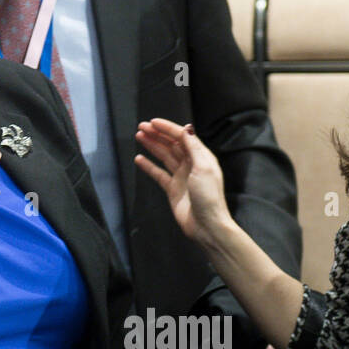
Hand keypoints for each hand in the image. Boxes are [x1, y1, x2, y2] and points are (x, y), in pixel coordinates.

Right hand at [134, 118, 232, 245]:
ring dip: (152, 145)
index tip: (153, 122)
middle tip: (142, 127)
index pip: (182, 137)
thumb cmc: (209, 197)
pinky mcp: (172, 189)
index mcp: (201, 157)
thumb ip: (193, 147)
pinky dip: (148, 166)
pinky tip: (139, 159)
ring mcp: (181, 176)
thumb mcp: (203, 168)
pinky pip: (158, 173)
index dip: (167, 128)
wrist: (206, 225)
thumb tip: (186, 129)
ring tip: (139, 136)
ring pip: (164, 156)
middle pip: (172, 144)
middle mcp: (191, 164)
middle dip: (157, 134)